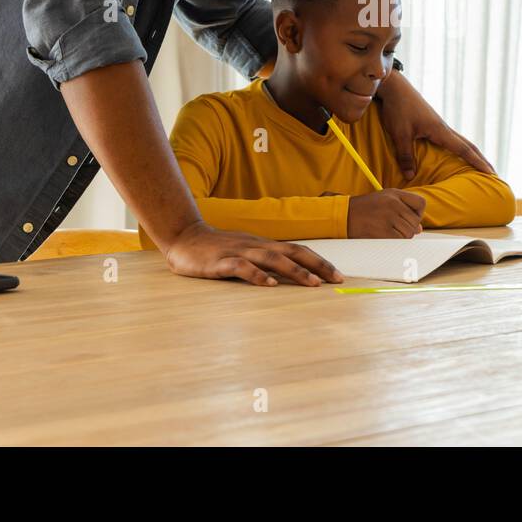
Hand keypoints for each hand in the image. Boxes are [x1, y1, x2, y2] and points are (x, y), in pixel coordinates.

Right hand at [163, 222, 342, 286]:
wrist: (183, 237)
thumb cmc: (217, 249)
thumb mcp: (245, 252)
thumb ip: (265, 261)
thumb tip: (292, 275)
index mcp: (263, 245)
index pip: (298, 250)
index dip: (320, 261)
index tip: (338, 276)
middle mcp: (256, 246)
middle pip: (293, 252)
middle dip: (317, 266)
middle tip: (336, 280)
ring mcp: (239, 252)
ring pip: (272, 259)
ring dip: (294, 271)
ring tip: (312, 283)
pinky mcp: (220, 262)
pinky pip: (242, 268)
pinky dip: (257, 275)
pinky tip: (269, 285)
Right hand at [347, 189, 426, 237]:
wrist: (344, 215)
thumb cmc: (365, 209)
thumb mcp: (384, 199)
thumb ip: (403, 209)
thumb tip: (420, 229)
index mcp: (394, 193)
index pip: (421, 203)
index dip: (419, 213)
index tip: (409, 218)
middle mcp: (393, 203)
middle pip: (416, 222)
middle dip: (409, 228)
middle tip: (395, 228)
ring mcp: (388, 217)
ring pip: (410, 233)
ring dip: (402, 237)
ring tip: (389, 232)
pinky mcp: (383, 231)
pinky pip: (400, 240)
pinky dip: (396, 242)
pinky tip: (386, 237)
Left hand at [375, 69, 495, 179]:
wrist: (395, 87)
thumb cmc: (398, 109)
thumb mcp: (400, 134)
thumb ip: (406, 156)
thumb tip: (411, 176)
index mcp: (440, 131)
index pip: (464, 149)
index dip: (477, 162)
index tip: (490, 173)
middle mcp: (443, 127)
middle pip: (468, 145)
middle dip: (480, 159)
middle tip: (492, 173)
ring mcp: (438, 124)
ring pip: (460, 141)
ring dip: (470, 153)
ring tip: (477, 165)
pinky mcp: (431, 123)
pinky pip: (450, 138)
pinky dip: (458, 148)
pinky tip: (454, 153)